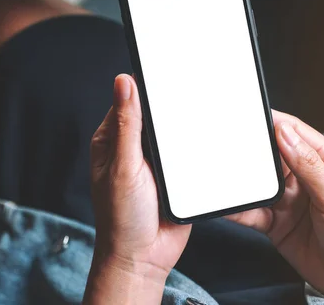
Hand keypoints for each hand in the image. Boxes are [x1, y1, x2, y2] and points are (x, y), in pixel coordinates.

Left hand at [84, 74, 190, 303]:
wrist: (145, 257)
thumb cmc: (122, 218)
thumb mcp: (123, 167)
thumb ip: (126, 125)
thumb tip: (123, 81)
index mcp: (113, 140)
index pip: (129, 101)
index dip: (147, 85)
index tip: (166, 67)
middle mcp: (133, 147)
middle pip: (156, 115)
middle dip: (172, 105)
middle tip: (194, 85)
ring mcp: (156, 161)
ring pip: (174, 132)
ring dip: (186, 126)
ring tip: (206, 107)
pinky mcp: (176, 175)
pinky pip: (188, 153)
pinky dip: (197, 146)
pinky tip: (210, 136)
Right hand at [226, 111, 323, 303]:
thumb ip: (310, 166)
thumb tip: (285, 134)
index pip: (297, 134)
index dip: (275, 123)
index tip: (251, 115)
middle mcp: (306, 179)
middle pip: (272, 157)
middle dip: (251, 150)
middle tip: (229, 144)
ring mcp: (289, 202)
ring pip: (258, 184)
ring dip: (242, 181)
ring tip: (224, 175)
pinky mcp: (277, 224)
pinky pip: (252, 212)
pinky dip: (239, 209)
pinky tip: (229, 206)